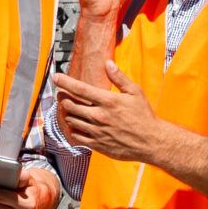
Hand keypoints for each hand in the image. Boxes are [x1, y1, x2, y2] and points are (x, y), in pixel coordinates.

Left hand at [52, 63, 169, 164]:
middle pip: (70, 105)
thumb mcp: (135, 92)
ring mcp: (97, 132)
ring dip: (68, 113)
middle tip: (63, 95)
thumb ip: (119, 78)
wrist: (151, 142)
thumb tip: (108, 64)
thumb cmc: (144, 116)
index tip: (56, 77)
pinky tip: (77, 125)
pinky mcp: (97, 144)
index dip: (65, 82)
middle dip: (63, 98)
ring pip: (71, 120)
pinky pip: (76, 136)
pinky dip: (73, 129)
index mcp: (108, 101)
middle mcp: (99, 116)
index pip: (80, 89)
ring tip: (70, 109)